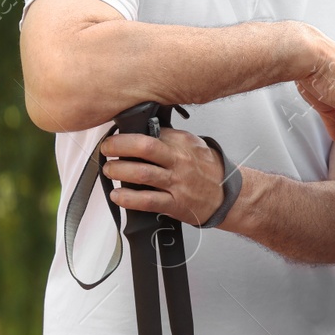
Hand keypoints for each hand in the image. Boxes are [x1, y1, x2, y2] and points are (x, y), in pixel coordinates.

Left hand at [100, 129, 228, 227]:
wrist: (227, 195)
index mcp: (183, 142)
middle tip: (107, 149)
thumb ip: (169, 139)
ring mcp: (178, 182)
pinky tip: (117, 195)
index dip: (127, 134)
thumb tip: (139, 132)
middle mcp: (180, 160)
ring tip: (109, 170)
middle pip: (144, 147)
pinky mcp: (175, 203)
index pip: (150, 131)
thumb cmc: (207, 170)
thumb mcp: (193, 146)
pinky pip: (147, 200)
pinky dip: (127, 198)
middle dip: (118, 146)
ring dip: (118, 171)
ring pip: (141, 173)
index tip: (115, 137)